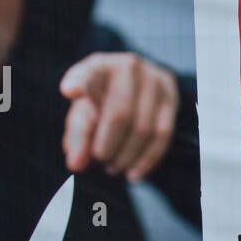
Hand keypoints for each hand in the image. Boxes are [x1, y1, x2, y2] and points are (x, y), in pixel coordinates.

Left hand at [60, 52, 177, 182]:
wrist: (139, 88)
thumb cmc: (103, 102)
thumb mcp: (85, 112)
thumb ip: (78, 135)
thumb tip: (76, 164)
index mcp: (97, 66)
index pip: (86, 74)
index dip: (78, 83)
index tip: (69, 92)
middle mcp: (128, 67)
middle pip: (119, 114)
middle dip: (107, 146)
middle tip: (99, 162)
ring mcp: (154, 80)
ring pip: (143, 128)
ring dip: (126, 156)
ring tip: (113, 168)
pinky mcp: (171, 97)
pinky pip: (162, 135)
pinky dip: (146, 159)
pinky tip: (133, 174)